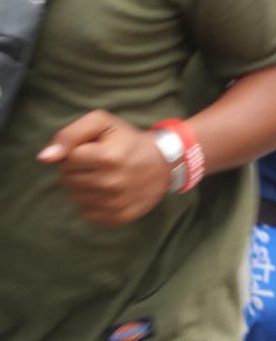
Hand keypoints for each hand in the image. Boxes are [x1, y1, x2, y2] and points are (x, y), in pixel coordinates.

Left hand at [38, 110, 171, 225]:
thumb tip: (45, 158)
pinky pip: (86, 212)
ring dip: (84, 186)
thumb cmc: (129, 140)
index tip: (94, 149)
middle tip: (100, 162)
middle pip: (67, 180)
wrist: (165, 163)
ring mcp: (115, 203)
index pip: (65, 160)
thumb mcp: (103, 123)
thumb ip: (70, 135)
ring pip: (75, 197)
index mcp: (108, 157)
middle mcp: (111, 183)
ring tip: (104, 175)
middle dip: (78, 169)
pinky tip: (108, 191)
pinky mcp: (119, 217)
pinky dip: (93, 201)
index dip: (76, 153)